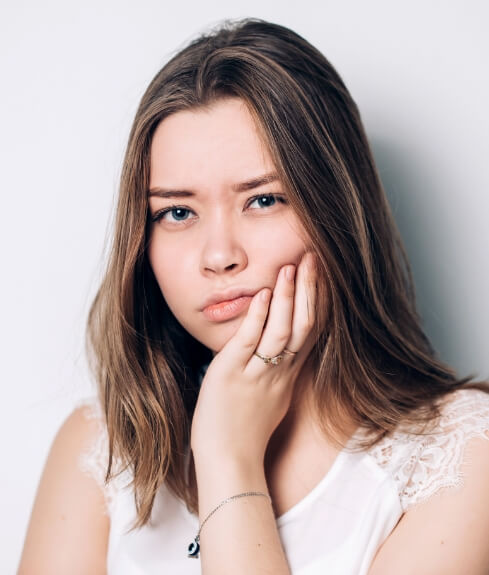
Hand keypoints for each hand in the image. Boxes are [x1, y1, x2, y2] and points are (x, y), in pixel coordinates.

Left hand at [190, 251, 317, 466]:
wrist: (229, 462)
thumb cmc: (245, 432)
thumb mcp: (272, 399)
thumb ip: (277, 372)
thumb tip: (278, 352)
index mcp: (289, 376)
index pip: (311, 332)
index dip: (318, 302)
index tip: (321, 275)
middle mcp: (280, 372)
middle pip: (303, 326)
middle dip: (310, 290)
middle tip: (313, 258)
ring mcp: (257, 374)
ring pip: (282, 331)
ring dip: (288, 297)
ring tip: (291, 267)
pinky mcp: (231, 375)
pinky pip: (249, 342)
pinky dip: (259, 317)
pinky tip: (263, 294)